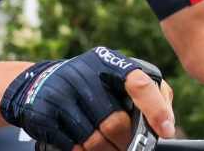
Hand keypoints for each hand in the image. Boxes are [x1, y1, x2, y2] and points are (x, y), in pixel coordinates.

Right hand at [0, 47, 173, 150]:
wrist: (36, 83)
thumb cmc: (89, 83)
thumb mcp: (114, 75)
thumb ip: (146, 91)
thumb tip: (167, 123)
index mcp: (108, 62)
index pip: (139, 83)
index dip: (156, 109)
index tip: (166, 131)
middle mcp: (84, 74)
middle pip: (116, 123)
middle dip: (126, 143)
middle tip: (129, 147)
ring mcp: (61, 94)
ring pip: (95, 140)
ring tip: (111, 150)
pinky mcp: (45, 114)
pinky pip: (73, 146)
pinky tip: (88, 148)